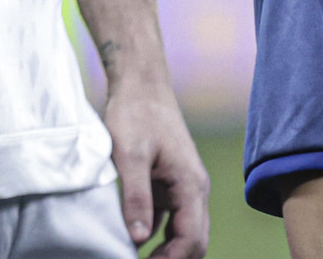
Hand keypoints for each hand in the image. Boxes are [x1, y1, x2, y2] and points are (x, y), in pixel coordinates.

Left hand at [102, 77, 209, 257]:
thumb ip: (136, 196)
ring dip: (163, 249)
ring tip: (132, 256)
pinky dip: (154, 233)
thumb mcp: (129, 155)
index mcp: (191, 185)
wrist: (139, 82)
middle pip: (192, 240)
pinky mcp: (167, 182)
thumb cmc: (135, 113)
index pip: (192, 239)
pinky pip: (166, 218)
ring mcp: (181, 186)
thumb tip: (138, 238)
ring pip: (180, 231)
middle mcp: (193, 189)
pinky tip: (130, 238)